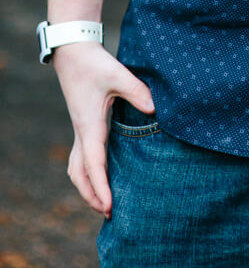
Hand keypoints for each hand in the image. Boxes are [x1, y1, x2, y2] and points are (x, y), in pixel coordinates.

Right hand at [53, 41, 154, 217]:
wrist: (74, 53)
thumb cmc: (95, 65)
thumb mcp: (118, 75)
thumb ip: (137, 92)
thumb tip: (155, 109)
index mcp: (90, 127)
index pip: (93, 165)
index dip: (101, 188)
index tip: (108, 207)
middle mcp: (82, 133)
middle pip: (80, 174)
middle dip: (91, 195)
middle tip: (108, 214)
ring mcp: (80, 130)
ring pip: (77, 168)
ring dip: (87, 186)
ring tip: (102, 202)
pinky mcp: (83, 124)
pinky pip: (81, 157)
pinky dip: (87, 172)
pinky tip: (100, 174)